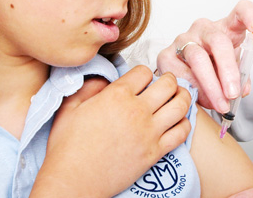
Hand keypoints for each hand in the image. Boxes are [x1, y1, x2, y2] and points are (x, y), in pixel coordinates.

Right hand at [31, 66, 191, 197]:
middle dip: (168, 80)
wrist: (74, 181)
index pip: (143, 71)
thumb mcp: (69, 108)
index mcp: (115, 96)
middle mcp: (136, 111)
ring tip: (177, 97)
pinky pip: (182, 132)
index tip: (141, 79)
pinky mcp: (155, 152)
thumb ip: (89, 87)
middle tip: (165, 84)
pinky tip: (178, 122)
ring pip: (180, 105)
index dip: (143, 73)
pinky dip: (184, 123)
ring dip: (182, 97)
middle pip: (168, 84)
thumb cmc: (68, 148)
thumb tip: (104, 79)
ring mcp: (148, 132)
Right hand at [156, 0, 252, 112]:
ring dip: (210, 85)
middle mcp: (203, 28)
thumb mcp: (232, 69)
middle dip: (227, 70)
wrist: (184, 71)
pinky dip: (192, 89)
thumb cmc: (214, 66)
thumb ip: (240, 77)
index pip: (240, 12)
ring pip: (197, 58)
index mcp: (226, 27)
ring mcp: (183, 39)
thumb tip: (242, 90)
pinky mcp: (166, 54)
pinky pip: (179, 72)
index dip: (250, 15)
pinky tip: (200, 99)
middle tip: (233, 93)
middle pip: (218, 41)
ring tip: (219, 104)